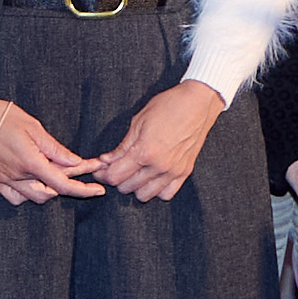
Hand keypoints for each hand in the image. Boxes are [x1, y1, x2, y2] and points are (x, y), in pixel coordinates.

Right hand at [0, 92, 102, 204]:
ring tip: (54, 173)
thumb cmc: (0, 115)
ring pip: (34, 197)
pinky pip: (14, 197)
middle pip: (51, 192)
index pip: (63, 184)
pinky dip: (27, 194)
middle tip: (78, 168)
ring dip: (48, 189)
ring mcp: (4, 179)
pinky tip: (31, 182)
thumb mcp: (33, 127)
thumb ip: (55, 149)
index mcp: (30, 162)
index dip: (84, 189)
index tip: (98, 188)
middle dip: (68, 182)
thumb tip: (75, 162)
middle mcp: (17, 175)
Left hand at [93, 81, 227, 201]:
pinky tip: (151, 177)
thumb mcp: (137, 122)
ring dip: (135, 186)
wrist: (198, 103)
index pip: (115, 177)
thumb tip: (104, 161)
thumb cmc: (167, 106)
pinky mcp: (185, 172)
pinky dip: (156, 190)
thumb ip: (121, 147)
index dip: (103, 174)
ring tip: (134, 172)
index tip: (99, 169)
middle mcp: (159, 166)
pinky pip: (166, 194)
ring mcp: (173, 171)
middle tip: (115, 167)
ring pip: (145, 195)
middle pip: (127, 188)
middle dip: (117, 179)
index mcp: (144, 152)